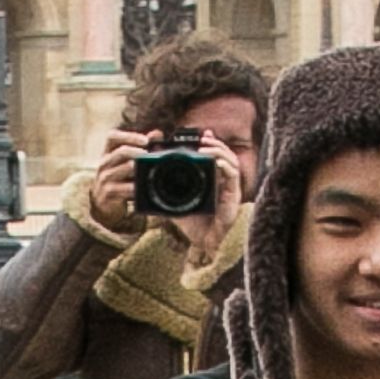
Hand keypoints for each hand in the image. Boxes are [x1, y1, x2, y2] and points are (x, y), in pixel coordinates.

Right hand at [86, 130, 151, 232]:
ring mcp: (105, 179)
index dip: (129, 136)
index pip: (112, 137)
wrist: (103, 204)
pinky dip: (136, 187)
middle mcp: (104, 163)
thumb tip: (157, 133)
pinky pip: (124, 188)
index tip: (146, 140)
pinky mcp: (108, 193)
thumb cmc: (119, 179)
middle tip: (150, 155)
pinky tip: (142, 187)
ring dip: (139, 169)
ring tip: (149, 170)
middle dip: (138, 152)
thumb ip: (142, 147)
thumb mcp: (126, 162)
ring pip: (125, 168)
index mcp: (108, 152)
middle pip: (121, 151)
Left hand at [166, 146, 244, 267]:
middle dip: (215, 143)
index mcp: (213, 179)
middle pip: (225, 154)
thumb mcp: (175, 204)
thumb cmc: (193, 224)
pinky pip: (233, 176)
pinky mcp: (234, 196)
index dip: (211, 143)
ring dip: (220, 151)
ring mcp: (231, 188)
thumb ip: (165, 194)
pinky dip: (225, 166)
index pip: (216, 155)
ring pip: (231, 161)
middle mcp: (224, 181)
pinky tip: (216, 162)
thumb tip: (145, 188)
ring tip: (206, 147)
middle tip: (203, 137)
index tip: (202, 134)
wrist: (202, 243)